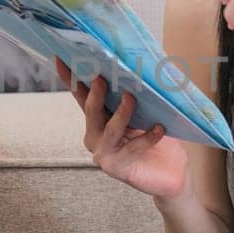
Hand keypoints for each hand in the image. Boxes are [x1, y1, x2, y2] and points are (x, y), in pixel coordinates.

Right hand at [54, 58, 189, 200]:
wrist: (173, 175)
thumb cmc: (161, 141)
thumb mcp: (151, 113)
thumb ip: (141, 95)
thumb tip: (146, 66)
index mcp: (99, 119)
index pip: (82, 96)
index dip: (70, 78)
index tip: (60, 57)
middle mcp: (95, 136)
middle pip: (91, 111)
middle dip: (95, 93)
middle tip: (102, 78)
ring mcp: (103, 154)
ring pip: (109, 130)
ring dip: (122, 113)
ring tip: (132, 98)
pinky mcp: (116, 168)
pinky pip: (131, 149)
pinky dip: (146, 137)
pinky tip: (159, 129)